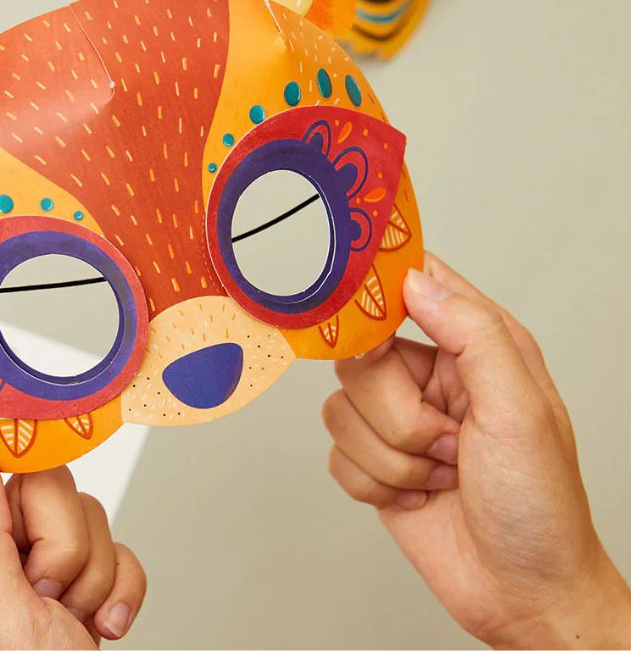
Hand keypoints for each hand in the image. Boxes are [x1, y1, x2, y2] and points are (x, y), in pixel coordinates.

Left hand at [0, 435, 145, 648]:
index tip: (11, 450)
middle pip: (20, 470)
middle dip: (53, 524)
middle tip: (43, 582)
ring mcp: (32, 560)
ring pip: (75, 502)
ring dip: (89, 563)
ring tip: (70, 615)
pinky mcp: (79, 571)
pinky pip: (112, 536)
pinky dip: (118, 579)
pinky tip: (101, 623)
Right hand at [322, 252, 630, 647]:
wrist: (524, 594)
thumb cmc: (541, 504)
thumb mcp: (521, 408)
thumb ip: (472, 333)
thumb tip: (414, 281)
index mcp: (473, 345)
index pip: (411, 284)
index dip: (379, 292)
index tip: (373, 327)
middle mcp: (429, 375)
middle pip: (359, 357)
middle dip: (399, 415)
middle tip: (447, 441)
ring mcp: (397, 419)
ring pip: (340, 409)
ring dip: (392, 458)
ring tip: (441, 474)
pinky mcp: (374, 462)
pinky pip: (334, 455)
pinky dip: (375, 484)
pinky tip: (418, 496)